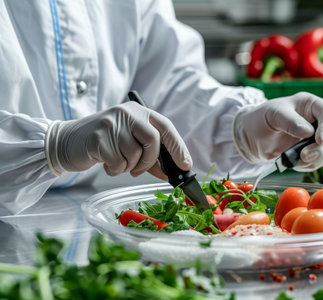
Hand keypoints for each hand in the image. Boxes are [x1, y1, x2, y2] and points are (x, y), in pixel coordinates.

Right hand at [45, 102, 191, 178]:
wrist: (67, 142)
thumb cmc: (105, 144)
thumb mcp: (130, 143)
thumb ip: (152, 155)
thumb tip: (176, 171)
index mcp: (139, 111)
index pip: (166, 127)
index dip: (178, 147)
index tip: (185, 165)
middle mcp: (126, 112)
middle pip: (153, 140)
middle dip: (150, 161)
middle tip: (139, 170)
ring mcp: (111, 124)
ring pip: (134, 154)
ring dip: (128, 166)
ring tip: (116, 162)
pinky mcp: (97, 138)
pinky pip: (118, 162)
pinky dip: (115, 170)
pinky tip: (106, 163)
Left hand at [232, 92, 322, 171]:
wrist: (251, 137)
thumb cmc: (261, 118)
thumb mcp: (273, 114)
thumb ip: (290, 121)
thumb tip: (309, 132)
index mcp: (310, 105)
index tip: (320, 139)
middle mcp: (316, 120)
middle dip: (321, 148)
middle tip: (304, 155)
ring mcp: (314, 137)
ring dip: (315, 159)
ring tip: (296, 160)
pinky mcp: (309, 151)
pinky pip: (317, 161)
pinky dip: (308, 165)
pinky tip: (294, 162)